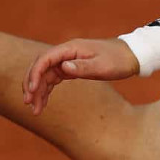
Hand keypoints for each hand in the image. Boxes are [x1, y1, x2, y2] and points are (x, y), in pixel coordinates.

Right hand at [22, 37, 137, 114]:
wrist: (131, 56)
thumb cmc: (118, 60)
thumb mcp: (103, 66)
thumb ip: (83, 67)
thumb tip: (63, 68)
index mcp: (70, 49)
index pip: (45, 59)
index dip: (36, 73)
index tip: (33, 90)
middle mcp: (65, 53)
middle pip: (40, 67)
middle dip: (32, 84)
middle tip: (28, 103)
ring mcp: (67, 61)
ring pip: (45, 75)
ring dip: (38, 91)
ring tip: (35, 110)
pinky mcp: (71, 69)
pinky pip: (53, 79)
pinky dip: (47, 91)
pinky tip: (43, 103)